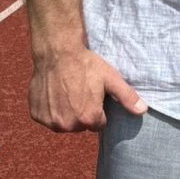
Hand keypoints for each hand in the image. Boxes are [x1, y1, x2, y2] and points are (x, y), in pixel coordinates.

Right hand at [28, 46, 145, 131]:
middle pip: (80, 125)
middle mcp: (68, 125)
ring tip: (66, 91)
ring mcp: (50, 121)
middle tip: (79, 91)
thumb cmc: (86, 64)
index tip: (93, 94)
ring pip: (63, 123)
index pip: (98, 124)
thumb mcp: (110, 78)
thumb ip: (127, 97)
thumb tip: (143, 111)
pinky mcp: (36, 115)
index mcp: (88, 119)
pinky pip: (47, 118)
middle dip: (81, 112)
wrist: (57, 52)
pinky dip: (50, 109)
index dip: (97, 108)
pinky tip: (54, 92)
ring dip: (65, 112)